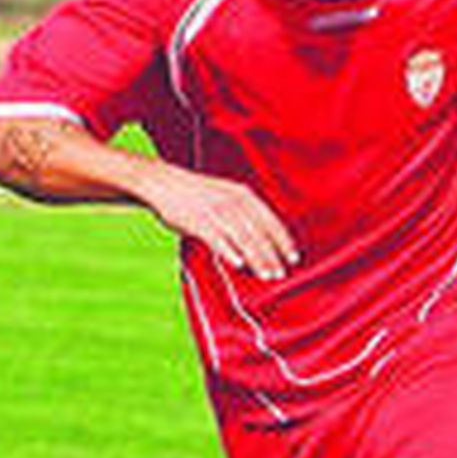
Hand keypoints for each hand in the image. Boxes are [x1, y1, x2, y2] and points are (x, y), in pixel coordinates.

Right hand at [141, 165, 299, 279]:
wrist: (162, 182)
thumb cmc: (195, 193)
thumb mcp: (225, 194)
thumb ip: (243, 213)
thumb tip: (260, 239)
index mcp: (243, 194)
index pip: (270, 219)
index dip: (284, 240)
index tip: (294, 257)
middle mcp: (232, 201)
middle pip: (259, 232)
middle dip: (272, 254)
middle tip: (281, 273)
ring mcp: (215, 210)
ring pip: (242, 237)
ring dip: (256, 258)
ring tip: (266, 275)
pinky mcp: (197, 221)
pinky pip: (217, 239)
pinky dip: (229, 252)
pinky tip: (239, 265)